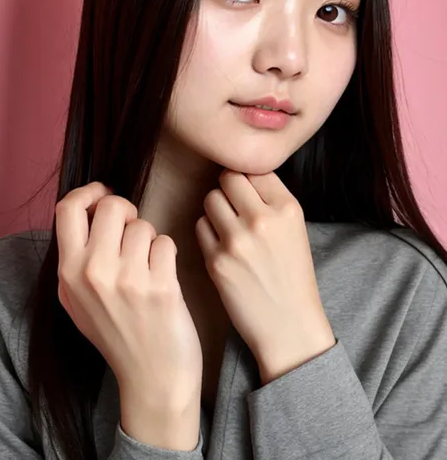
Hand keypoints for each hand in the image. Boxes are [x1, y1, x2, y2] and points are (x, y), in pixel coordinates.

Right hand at [55, 182, 202, 413]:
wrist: (152, 378)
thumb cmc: (118, 333)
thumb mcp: (78, 300)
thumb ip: (77, 257)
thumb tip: (90, 208)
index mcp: (68, 274)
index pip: (68, 208)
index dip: (89, 193)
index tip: (104, 196)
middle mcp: (93, 274)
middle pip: (112, 206)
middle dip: (128, 212)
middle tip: (133, 231)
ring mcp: (127, 280)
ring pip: (143, 225)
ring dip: (150, 239)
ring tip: (148, 266)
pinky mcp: (160, 286)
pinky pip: (166, 242)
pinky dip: (168, 255)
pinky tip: (163, 277)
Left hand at [195, 170, 335, 382]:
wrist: (289, 326)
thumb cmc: (292, 275)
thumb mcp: (296, 229)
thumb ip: (270, 198)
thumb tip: (239, 172)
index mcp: (288, 209)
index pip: (254, 169)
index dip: (249, 181)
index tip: (251, 196)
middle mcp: (263, 220)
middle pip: (228, 178)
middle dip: (229, 190)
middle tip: (236, 209)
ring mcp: (237, 241)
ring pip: (210, 199)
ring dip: (216, 209)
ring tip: (229, 228)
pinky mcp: (216, 260)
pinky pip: (200, 226)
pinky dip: (208, 232)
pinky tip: (222, 246)